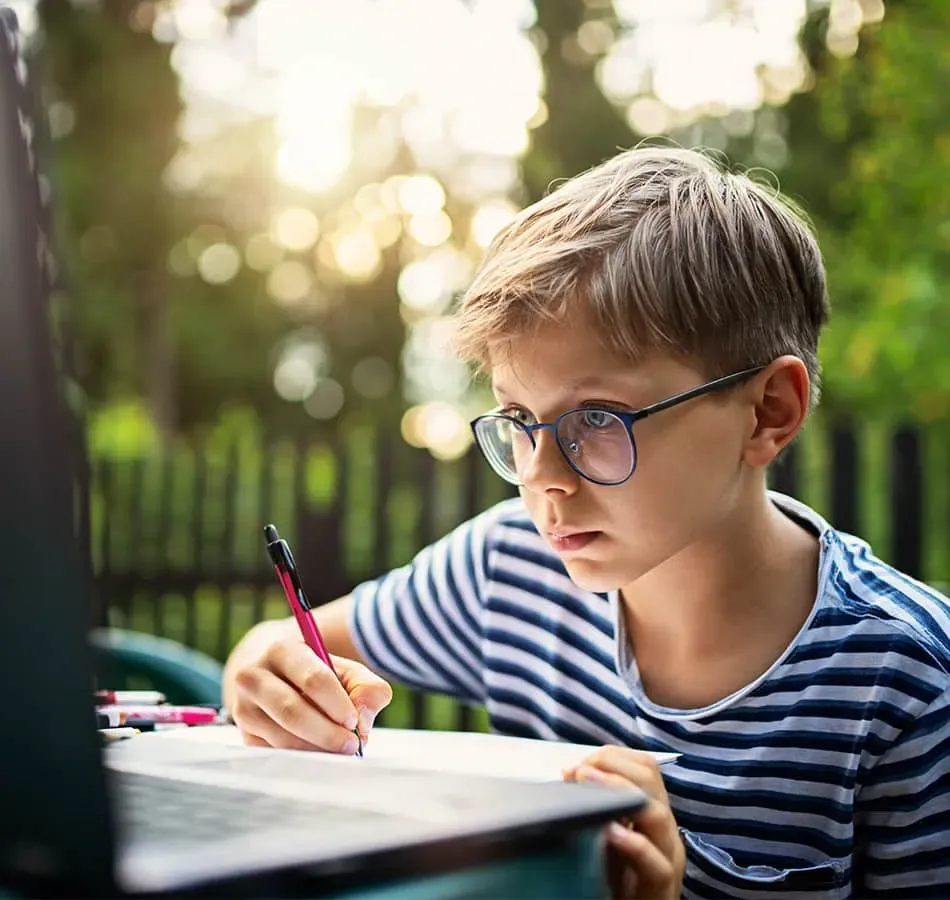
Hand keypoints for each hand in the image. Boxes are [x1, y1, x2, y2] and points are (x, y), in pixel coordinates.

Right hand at [230, 637, 391, 753]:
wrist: (273, 676)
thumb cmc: (316, 674)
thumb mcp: (345, 670)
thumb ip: (367, 688)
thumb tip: (362, 720)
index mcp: (281, 650)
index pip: (313, 679)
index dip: (337, 704)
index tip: (354, 721)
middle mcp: (253, 676)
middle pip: (292, 711)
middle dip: (327, 733)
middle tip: (351, 745)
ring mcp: (243, 708)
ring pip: (282, 737)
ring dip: (316, 749)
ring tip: (339, 749)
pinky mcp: (244, 735)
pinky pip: (275, 754)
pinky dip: (302, 758)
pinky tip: (318, 753)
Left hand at [564, 747, 683, 899]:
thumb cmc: (612, 878)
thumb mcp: (603, 834)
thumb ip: (594, 805)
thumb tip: (571, 772)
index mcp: (652, 811)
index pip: (644, 767)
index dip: (611, 758)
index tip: (580, 766)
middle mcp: (664, 829)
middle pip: (650, 779)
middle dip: (612, 767)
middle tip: (581, 773)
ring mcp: (667, 857)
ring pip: (658, 814)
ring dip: (619, 792)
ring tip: (588, 785)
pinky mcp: (662, 887)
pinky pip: (655, 862)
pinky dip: (633, 843)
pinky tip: (610, 832)